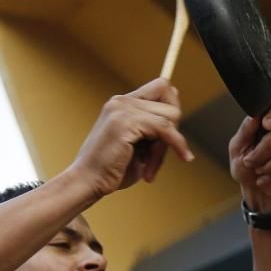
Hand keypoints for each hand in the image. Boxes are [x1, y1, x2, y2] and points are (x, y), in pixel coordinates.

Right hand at [70, 78, 192, 198]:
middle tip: (155, 157)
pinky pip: (165, 129)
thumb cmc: (112, 171)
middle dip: (173, 130)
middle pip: (170, 101)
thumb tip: (176, 113)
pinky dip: (178, 144)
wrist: (86, 183)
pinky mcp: (125, 123)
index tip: (172, 132)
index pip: (161, 86)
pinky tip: (183, 157)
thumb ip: (155, 129)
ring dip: (166, 146)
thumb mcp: (138, 146)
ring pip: (170, 117)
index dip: (173, 107)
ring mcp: (122, 109)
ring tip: (149, 168)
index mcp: (121, 104)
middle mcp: (121, 101)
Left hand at [228, 96, 270, 211]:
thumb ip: (245, 131)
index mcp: (270, 118)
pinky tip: (268, 179)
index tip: (266, 124)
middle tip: (250, 162)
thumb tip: (254, 116)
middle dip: (260, 155)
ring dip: (268, 168)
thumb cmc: (245, 165)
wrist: (255, 188)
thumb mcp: (237, 148)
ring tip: (259, 172)